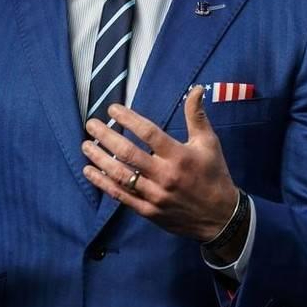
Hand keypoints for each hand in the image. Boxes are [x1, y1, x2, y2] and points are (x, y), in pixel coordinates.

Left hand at [81, 85, 237, 242]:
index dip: (128, 119)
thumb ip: (196, 116)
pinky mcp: (148, 211)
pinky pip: (121, 196)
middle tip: (91, 124)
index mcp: (179, 156)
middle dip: (106, 137)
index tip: (112, 109)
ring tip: (85, 145)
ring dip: (100, 159)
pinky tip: (90, 172)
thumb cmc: (214, 175)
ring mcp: (155, 195)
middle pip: (129, 153)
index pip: (149, 133)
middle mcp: (165, 175)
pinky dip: (103, 183)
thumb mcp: (209, 143)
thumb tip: (195, 88)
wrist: (220, 217)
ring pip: (121, 175)